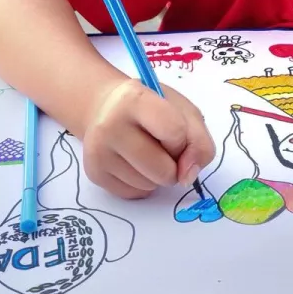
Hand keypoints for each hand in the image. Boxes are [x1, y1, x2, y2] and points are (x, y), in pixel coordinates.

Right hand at [81, 79, 215, 199]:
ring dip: (157, 176)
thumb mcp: (183, 111)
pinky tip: (133, 163)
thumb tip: (188, 177)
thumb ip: (198, 141)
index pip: (174, 132)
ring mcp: (98, 151)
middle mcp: (110, 125)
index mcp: (135, 99)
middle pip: (162, 170)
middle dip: (173, 166)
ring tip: (146, 152)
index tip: (177, 135)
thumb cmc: (152, 109)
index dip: (183, 141)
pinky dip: (143, 184)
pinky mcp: (94, 173)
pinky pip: (135, 194)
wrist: (107, 108)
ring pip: (149, 186)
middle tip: (163, 148)